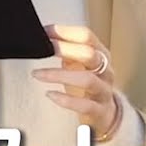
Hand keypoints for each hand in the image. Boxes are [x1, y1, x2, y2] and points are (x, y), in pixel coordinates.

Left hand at [31, 24, 121, 139]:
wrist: (107, 113)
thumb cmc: (88, 84)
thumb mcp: (80, 63)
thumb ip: (67, 51)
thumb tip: (44, 37)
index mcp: (101, 54)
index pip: (86, 36)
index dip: (65, 32)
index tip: (44, 33)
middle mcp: (106, 70)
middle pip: (89, 54)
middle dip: (64, 49)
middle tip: (43, 49)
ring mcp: (104, 91)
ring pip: (87, 79)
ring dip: (59, 75)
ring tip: (38, 74)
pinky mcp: (100, 111)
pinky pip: (85, 105)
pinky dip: (66, 100)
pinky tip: (50, 94)